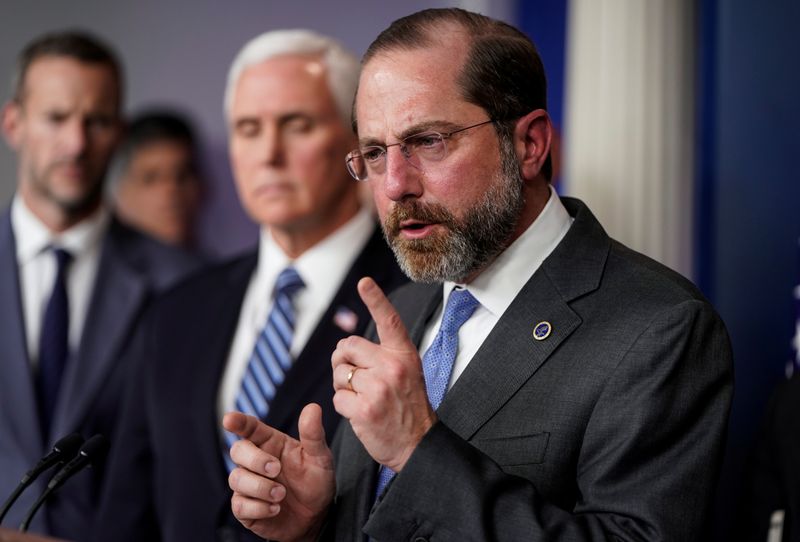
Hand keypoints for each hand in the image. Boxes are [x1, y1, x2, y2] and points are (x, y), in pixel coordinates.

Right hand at [223, 404, 334, 541]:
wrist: (316, 516)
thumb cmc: (315, 481)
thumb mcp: (320, 457)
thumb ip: (314, 434)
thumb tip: (313, 407)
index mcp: (271, 443)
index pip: (250, 428)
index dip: (239, 422)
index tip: (229, 419)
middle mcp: (255, 461)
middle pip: (237, 450)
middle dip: (255, 460)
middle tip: (276, 469)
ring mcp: (247, 485)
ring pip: (237, 479)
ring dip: (260, 487)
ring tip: (282, 495)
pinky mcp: (245, 508)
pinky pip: (239, 506)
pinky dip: (258, 508)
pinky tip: (275, 509)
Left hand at [331, 277, 435, 471]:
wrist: (418, 445)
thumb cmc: (408, 407)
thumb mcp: (406, 373)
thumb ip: (382, 356)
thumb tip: (346, 346)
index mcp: (404, 355)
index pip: (389, 320)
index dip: (375, 299)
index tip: (364, 282)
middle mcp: (392, 367)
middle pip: (347, 347)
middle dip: (342, 360)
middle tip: (354, 377)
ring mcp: (378, 388)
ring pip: (340, 374)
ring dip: (343, 386)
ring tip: (362, 398)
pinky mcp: (364, 409)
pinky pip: (337, 398)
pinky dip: (343, 406)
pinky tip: (360, 413)